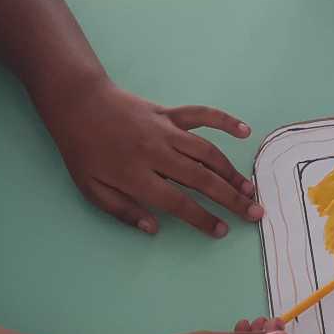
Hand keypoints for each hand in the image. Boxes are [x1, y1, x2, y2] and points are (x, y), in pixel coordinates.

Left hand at [37, 80, 261, 237]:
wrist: (78, 103)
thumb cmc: (83, 150)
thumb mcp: (91, 189)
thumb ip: (122, 211)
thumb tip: (153, 228)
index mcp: (137, 176)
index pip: (178, 203)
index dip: (203, 218)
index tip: (222, 230)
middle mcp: (156, 154)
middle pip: (201, 180)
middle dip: (231, 199)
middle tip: (255, 213)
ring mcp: (166, 131)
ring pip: (207, 152)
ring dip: (231, 171)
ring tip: (249, 188)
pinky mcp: (169, 114)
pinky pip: (201, 115)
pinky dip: (224, 120)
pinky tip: (244, 131)